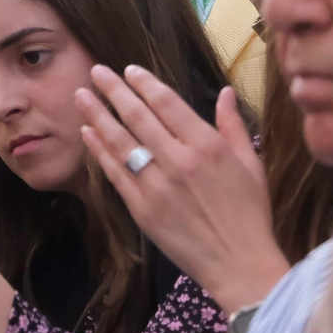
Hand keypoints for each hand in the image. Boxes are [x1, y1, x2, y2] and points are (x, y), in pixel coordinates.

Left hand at [76, 65, 288, 313]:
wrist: (238, 263)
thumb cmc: (250, 213)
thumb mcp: (251, 163)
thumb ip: (233, 125)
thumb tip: (224, 92)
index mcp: (206, 145)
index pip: (167, 103)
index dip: (144, 83)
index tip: (128, 70)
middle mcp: (178, 160)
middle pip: (138, 117)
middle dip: (113, 91)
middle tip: (95, 71)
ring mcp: (157, 186)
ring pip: (120, 142)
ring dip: (98, 115)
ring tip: (81, 96)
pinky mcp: (142, 209)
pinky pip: (115, 173)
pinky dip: (99, 151)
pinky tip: (88, 134)